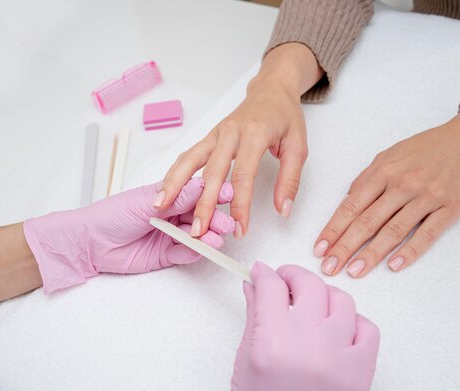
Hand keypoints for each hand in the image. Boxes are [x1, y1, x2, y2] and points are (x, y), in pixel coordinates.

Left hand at [24, 177, 234, 293]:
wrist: (89, 243)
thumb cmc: (111, 215)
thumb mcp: (145, 203)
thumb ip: (176, 199)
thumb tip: (204, 186)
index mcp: (167, 196)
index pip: (196, 194)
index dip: (213, 195)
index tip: (230, 194)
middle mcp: (171, 215)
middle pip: (200, 217)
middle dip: (214, 220)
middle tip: (227, 224)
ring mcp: (169, 236)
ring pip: (195, 237)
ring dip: (207, 238)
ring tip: (216, 240)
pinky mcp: (164, 256)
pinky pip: (183, 254)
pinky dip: (193, 252)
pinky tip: (201, 250)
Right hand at [156, 43, 323, 238]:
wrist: (271, 90)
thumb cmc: (284, 117)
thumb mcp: (298, 147)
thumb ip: (290, 180)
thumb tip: (283, 210)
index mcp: (255, 134)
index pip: (244, 176)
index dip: (240, 205)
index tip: (239, 228)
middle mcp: (231, 132)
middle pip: (212, 172)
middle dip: (203, 204)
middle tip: (198, 230)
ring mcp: (216, 134)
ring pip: (190, 160)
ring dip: (175, 185)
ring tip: (161, 207)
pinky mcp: (208, 137)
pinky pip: (188, 156)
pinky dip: (174, 173)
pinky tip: (164, 189)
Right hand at [228, 262, 379, 390]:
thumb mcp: (245, 361)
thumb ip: (254, 316)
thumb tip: (256, 286)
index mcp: (272, 343)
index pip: (271, 288)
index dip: (265, 274)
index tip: (262, 272)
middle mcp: (308, 346)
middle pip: (309, 285)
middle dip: (292, 276)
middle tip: (284, 282)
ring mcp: (339, 358)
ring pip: (341, 301)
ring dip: (323, 297)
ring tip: (312, 307)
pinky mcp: (361, 373)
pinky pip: (368, 329)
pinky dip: (353, 323)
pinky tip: (337, 329)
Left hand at [314, 105, 459, 277]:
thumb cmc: (425, 149)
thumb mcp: (389, 155)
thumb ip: (367, 179)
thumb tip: (347, 201)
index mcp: (384, 172)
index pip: (351, 206)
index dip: (334, 229)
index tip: (319, 248)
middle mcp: (403, 185)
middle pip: (368, 221)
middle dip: (345, 247)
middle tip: (329, 268)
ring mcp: (427, 197)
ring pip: (394, 230)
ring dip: (372, 253)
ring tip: (355, 271)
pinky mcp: (450, 208)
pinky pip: (428, 233)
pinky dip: (410, 251)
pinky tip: (394, 265)